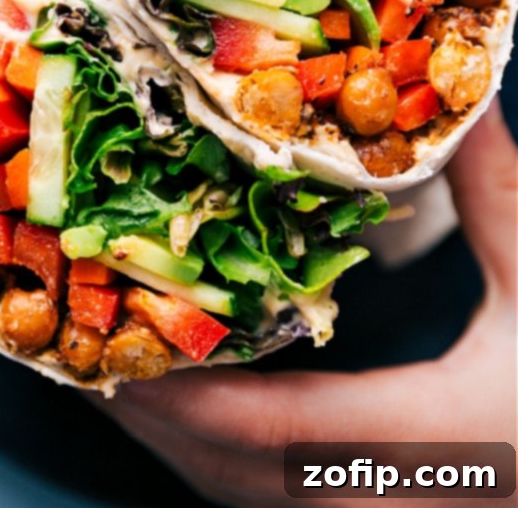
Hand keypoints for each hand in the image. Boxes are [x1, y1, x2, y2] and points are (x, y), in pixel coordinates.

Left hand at [88, 102, 515, 506]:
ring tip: (134, 376)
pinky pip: (282, 496)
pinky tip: (212, 405)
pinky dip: (228, 456)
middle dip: (162, 424)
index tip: (125, 355)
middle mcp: (406, 495)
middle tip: (98, 359)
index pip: (284, 432)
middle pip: (245, 479)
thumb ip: (506, 199)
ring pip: (254, 497)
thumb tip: (467, 107)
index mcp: (447, 440)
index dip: (194, 400)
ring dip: (186, 443)